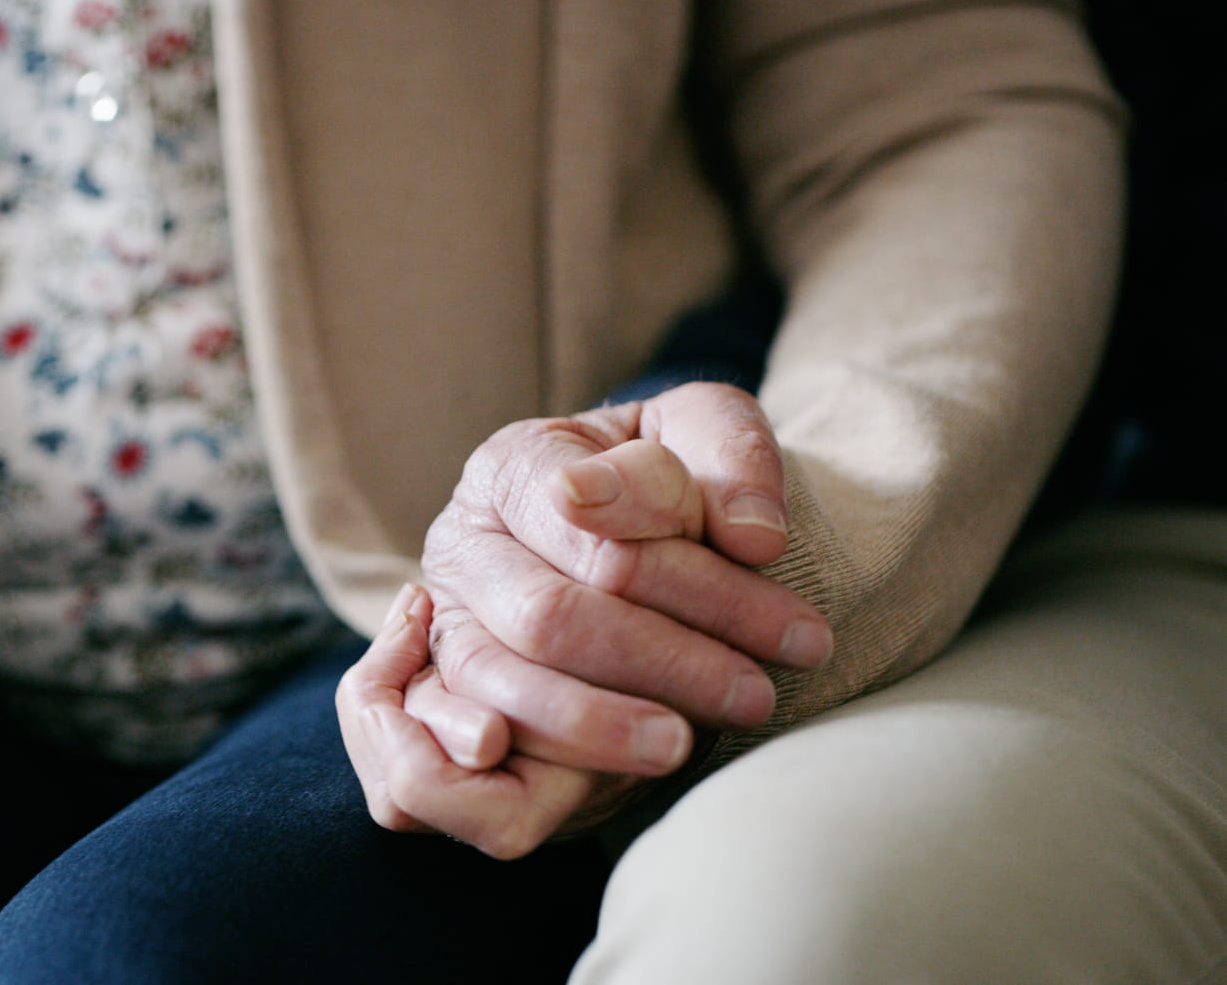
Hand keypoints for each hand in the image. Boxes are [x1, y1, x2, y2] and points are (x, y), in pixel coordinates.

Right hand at [339, 384, 833, 855]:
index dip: (700, 587)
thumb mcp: (707, 437)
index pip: (597, 529)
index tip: (799, 633)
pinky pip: (430, 763)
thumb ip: (729, 458)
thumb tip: (751, 535)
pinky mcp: (437, 708)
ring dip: (592, 728)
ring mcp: (440, 632)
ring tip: (682, 745)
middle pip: (548, 616)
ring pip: (492, 689)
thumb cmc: (671, 486)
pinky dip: (493, 783)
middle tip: (757, 695)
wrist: (629, 541)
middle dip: (663, 663)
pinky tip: (578, 791)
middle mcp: (459, 549)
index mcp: (512, 467)